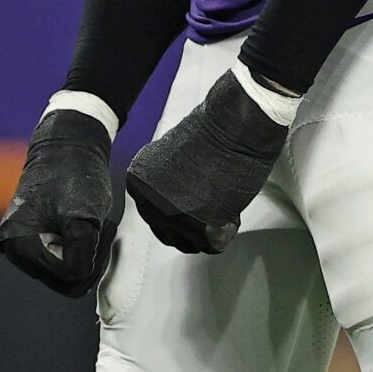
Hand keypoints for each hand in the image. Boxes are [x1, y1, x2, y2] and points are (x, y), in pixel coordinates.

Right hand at [0, 109, 119, 296]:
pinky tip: (86, 226)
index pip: (67, 275)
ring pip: (66, 274)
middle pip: (65, 281)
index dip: (91, 256)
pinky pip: (63, 261)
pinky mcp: (35, 241)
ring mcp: (23, 247)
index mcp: (20, 245)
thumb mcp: (84, 217)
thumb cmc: (74, 175)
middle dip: (89, 258)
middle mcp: (15, 251)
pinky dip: (80, 249)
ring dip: (86, 254)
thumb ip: (82, 252)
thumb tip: (78, 276)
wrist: (65, 146)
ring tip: (94, 225)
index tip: (101, 228)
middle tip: (101, 227)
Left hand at [123, 69, 290, 254]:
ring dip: (210, 227)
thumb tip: (179, 200)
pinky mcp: (199, 230)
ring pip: (192, 243)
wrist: (233, 127)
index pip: (154, 214)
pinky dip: (228, 227)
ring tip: (223, 201)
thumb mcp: (170, 159)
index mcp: (138, 184)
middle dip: (193, 222)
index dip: (182, 206)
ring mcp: (173, 220)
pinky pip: (214, 244)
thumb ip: (167, 183)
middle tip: (213, 202)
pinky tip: (230, 205)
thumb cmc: (211, 133)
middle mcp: (149, 204)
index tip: (197, 192)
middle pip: (170, 233)